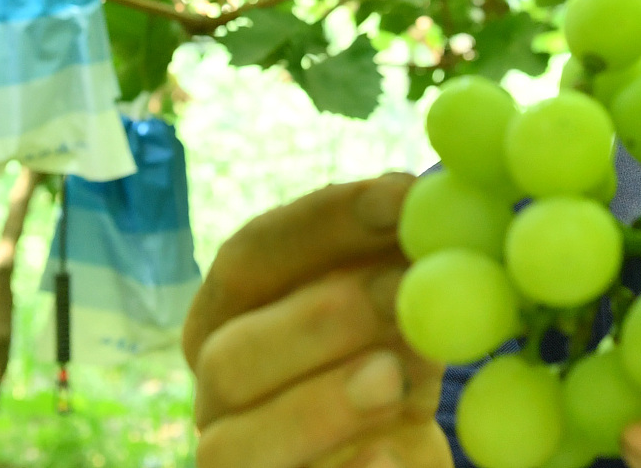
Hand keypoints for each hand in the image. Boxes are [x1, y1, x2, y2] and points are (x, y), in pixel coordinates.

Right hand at [183, 174, 448, 467]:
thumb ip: (397, 261)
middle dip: (319, 320)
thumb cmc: (396, 364)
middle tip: (403, 294)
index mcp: (230, 317)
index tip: (400, 198)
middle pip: (230, 355)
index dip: (322, 224)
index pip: (251, 255)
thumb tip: (424, 201)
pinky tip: (389, 457)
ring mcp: (234, 461)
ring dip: (320, 406)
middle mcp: (217, 391)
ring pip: (236, 445)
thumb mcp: (400, 307)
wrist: (401, 458)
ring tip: (392, 379)